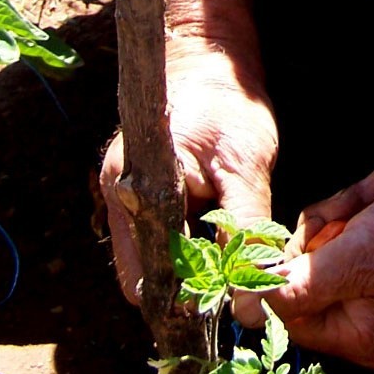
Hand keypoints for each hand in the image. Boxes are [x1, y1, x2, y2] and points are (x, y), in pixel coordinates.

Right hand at [100, 38, 277, 303]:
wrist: (212, 65)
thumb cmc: (228, 107)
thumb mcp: (244, 167)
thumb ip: (246, 230)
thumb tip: (250, 296)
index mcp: (135, 190)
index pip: (147, 279)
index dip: (183, 302)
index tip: (224, 308)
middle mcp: (123, 199)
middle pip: (150, 276)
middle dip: (191, 290)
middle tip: (237, 294)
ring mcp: (133, 198)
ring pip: (161, 262)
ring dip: (197, 271)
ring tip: (236, 268)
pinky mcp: (150, 195)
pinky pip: (170, 241)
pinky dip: (197, 251)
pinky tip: (226, 246)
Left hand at [233, 168, 373, 368]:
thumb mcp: (355, 260)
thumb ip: (296, 288)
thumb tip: (246, 307)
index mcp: (359, 336)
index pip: (290, 312)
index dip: (281, 271)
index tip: (290, 233)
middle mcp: (369, 323)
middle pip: (311, 276)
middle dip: (325, 228)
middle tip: (350, 201)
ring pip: (335, 248)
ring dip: (350, 209)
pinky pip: (359, 238)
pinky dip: (367, 208)